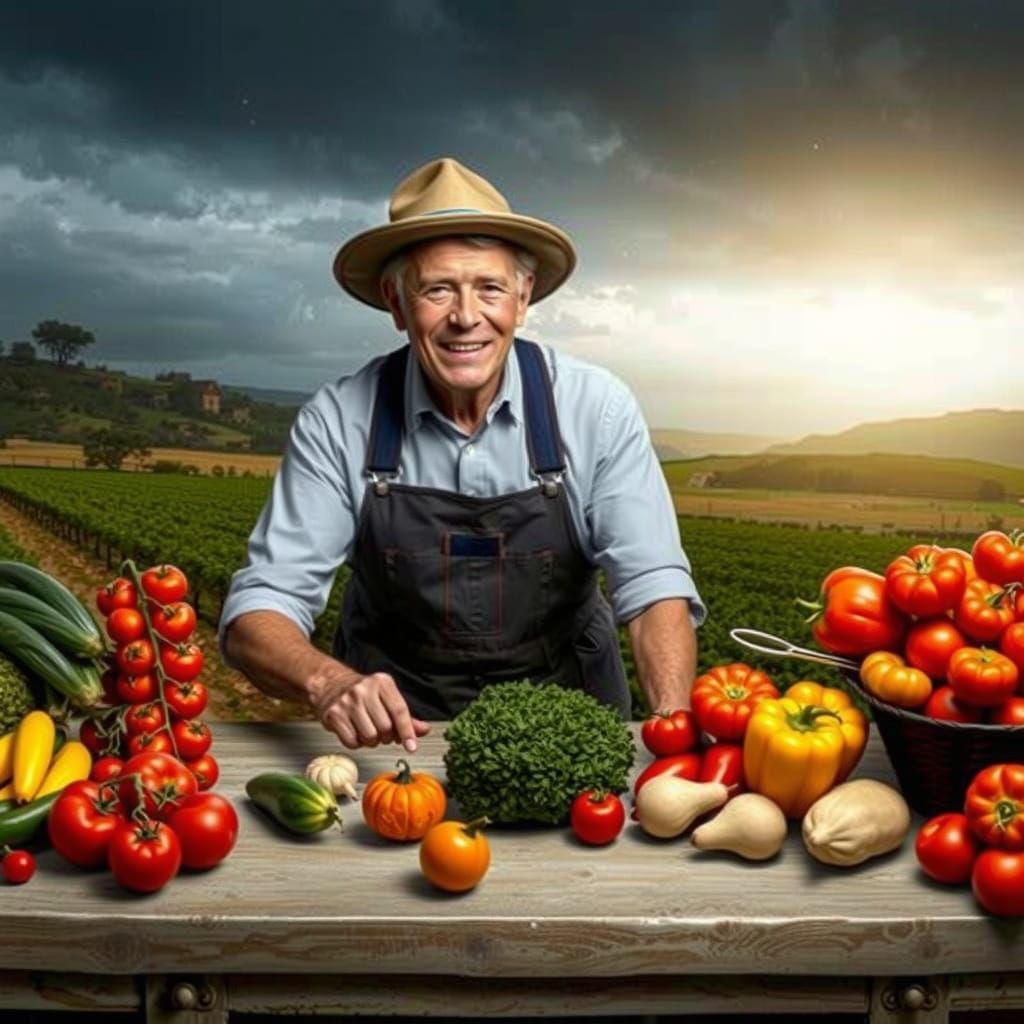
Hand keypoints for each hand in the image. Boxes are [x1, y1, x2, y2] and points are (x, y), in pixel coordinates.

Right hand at [308, 669, 430, 751]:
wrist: (329, 684)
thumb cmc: (362, 693)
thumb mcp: (386, 698)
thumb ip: (405, 716)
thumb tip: (423, 730)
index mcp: (382, 683)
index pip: (400, 711)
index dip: (408, 732)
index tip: (412, 746)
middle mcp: (364, 689)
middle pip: (385, 727)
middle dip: (386, 736)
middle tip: (381, 731)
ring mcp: (347, 702)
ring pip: (369, 736)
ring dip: (371, 741)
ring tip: (367, 731)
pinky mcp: (333, 714)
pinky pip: (352, 742)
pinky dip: (356, 743)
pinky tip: (355, 732)